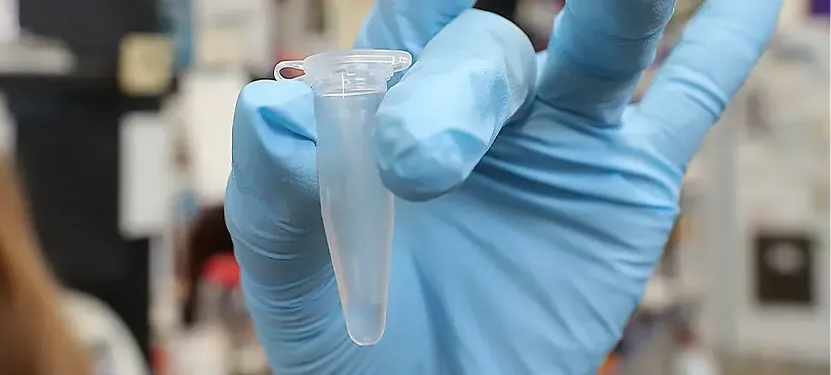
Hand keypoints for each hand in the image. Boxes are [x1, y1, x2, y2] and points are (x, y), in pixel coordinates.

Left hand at [226, 0, 782, 372]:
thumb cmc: (347, 342)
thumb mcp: (291, 277)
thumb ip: (277, 192)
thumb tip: (271, 112)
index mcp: (387, 107)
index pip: (407, 18)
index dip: (427, 0)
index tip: (433, 3)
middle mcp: (478, 103)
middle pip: (483, 49)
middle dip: (454, 93)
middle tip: (416, 175)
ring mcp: (557, 135)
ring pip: (599, 43)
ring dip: (622, 1)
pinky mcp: (622, 180)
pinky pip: (682, 101)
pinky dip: (717, 49)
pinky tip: (751, 4)